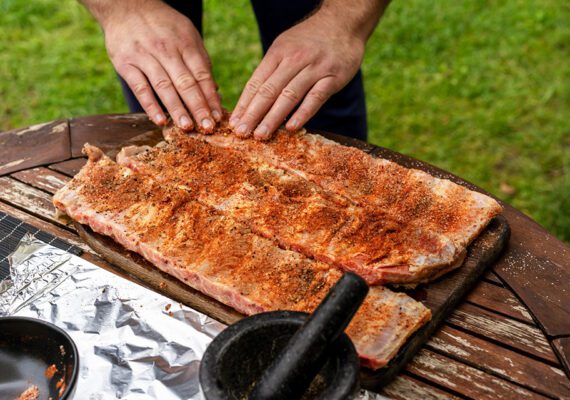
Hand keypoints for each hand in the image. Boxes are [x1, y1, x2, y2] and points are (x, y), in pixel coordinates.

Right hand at [101, 0, 220, 130]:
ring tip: (187, 127)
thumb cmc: (162, 25)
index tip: (218, 117)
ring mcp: (145, 56)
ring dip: (177, 109)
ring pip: (164, 87)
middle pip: (186, 83)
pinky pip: (140, 88)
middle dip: (198, 107)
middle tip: (207, 128)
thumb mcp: (186, 34)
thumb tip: (215, 91)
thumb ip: (200, 61)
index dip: (211, 97)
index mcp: (185, 43)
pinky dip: (150, 105)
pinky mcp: (126, 63)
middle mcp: (166, 49)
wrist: (125, 5)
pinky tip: (160, 120)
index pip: (202, 74)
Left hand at [230, 12, 365, 139]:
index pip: (256, 82)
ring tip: (261, 134)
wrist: (343, 22)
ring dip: (273, 117)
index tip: (234, 123)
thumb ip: (272, 70)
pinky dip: (302, 113)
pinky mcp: (333, 77)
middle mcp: (294, 59)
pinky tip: (291, 127)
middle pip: (269, 90)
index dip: (244, 104)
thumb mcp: (286, 46)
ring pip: (289, 96)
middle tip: (242, 133)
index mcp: (278, 53)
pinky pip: (315, 98)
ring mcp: (314, 68)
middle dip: (253, 114)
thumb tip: (253, 99)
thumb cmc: (310, 40)